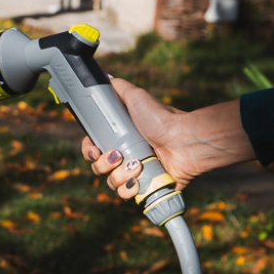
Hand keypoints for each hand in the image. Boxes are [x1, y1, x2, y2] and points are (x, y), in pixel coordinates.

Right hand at [81, 77, 255, 199]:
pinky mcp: (146, 187)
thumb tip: (105, 77)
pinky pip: (127, 195)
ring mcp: (135, 173)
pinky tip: (139, 180)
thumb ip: (118, 87)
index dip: (89, 151)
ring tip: (136, 166)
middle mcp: (125, 156)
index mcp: (119, 137)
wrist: (184, 140)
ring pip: (111, 182)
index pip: (93, 148)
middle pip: (98, 167)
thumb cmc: (163, 118)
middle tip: (118, 155)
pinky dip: (129, 190)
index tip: (93, 150)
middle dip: (103, 164)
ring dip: (118, 176)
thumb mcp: (137, 97)